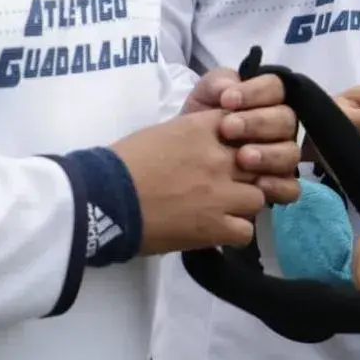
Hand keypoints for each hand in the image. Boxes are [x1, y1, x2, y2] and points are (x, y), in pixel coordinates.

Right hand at [114, 110, 291, 253]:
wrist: (101, 199)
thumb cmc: (121, 164)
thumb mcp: (161, 134)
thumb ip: (192, 136)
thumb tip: (206, 147)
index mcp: (202, 129)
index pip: (245, 126)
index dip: (243, 142)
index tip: (234, 152)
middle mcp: (219, 157)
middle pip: (257, 161)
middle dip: (248, 173)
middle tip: (230, 185)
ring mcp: (221, 193)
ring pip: (259, 196)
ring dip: (244, 204)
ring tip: (225, 210)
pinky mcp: (216, 226)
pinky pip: (246, 231)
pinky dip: (235, 233)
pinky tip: (219, 231)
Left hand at [183, 68, 302, 204]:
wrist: (181, 161)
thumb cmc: (197, 124)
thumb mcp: (201, 99)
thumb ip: (214, 85)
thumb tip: (228, 88)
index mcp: (265, 101)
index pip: (274, 88)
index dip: (255, 92)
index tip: (227, 100)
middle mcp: (279, 128)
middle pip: (286, 120)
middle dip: (257, 123)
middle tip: (228, 129)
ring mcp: (282, 157)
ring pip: (291, 153)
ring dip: (268, 154)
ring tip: (241, 158)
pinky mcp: (280, 186)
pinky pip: (291, 188)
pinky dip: (278, 186)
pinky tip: (258, 185)